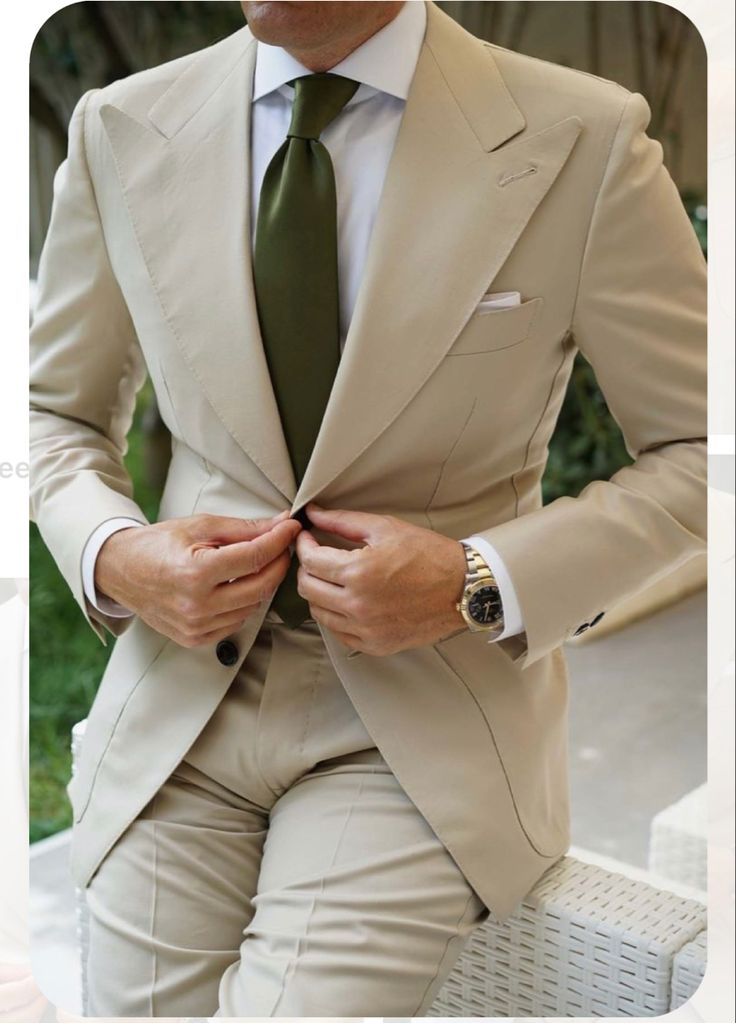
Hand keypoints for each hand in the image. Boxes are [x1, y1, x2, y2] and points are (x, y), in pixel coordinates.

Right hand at [95, 511, 300, 646]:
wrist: (120, 570)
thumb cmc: (157, 545)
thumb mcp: (199, 526)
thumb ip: (243, 528)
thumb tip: (280, 524)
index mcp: (196, 572)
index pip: (255, 557)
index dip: (279, 540)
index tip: (291, 528)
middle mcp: (197, 604)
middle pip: (260, 585)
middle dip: (278, 562)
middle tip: (281, 545)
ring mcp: (196, 626)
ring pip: (253, 606)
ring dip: (261, 584)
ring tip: (254, 564)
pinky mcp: (194, 638)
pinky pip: (236, 622)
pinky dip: (243, 604)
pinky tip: (235, 587)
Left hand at [294, 503, 467, 654]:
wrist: (463, 588)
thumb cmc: (428, 555)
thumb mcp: (385, 528)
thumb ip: (343, 521)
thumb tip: (313, 514)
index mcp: (358, 573)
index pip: (310, 560)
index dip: (303, 545)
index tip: (307, 537)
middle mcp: (358, 605)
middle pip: (308, 588)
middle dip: (307, 568)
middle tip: (318, 556)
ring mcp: (366, 630)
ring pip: (318, 613)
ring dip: (319, 592)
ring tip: (333, 578)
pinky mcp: (375, 645)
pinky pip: (338, 632)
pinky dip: (336, 615)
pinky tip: (347, 600)